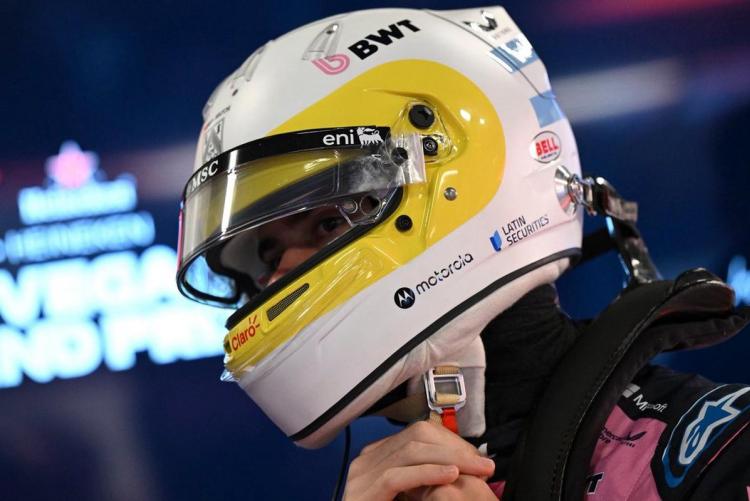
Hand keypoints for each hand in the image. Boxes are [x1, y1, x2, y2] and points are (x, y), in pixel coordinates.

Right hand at [342, 421, 494, 500]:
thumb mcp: (409, 493)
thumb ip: (422, 477)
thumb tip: (456, 464)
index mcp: (377, 457)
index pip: (417, 433)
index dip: (450, 441)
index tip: (476, 458)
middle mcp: (367, 460)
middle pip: (415, 438)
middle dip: (455, 448)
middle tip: (484, 464)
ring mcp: (362, 475)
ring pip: (410, 453)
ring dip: (451, 459)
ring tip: (478, 470)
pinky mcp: (364, 492)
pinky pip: (399, 476)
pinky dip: (428, 473)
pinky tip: (451, 475)